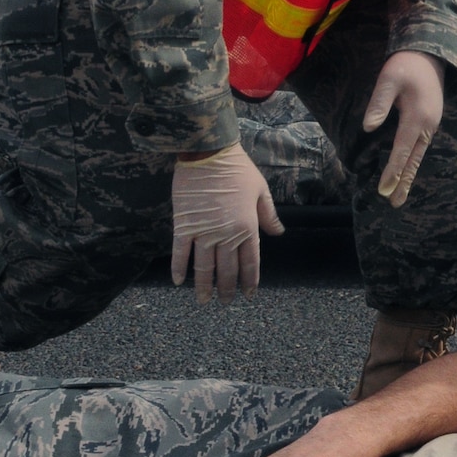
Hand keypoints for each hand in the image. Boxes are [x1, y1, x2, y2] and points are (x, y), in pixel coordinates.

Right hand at [171, 142, 283, 304]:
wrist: (208, 154)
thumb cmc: (238, 169)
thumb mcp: (260, 190)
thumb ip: (268, 215)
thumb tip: (279, 233)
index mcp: (247, 227)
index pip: (250, 262)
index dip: (249, 281)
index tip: (249, 294)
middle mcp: (226, 235)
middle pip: (227, 270)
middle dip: (227, 289)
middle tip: (225, 302)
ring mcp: (203, 232)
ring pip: (203, 267)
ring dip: (204, 286)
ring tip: (204, 301)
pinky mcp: (184, 225)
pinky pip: (180, 253)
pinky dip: (178, 268)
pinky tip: (178, 282)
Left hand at [364, 50, 445, 207]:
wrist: (431, 53)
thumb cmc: (406, 64)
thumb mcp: (388, 79)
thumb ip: (379, 103)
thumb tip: (367, 127)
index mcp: (417, 116)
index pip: (402, 149)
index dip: (393, 170)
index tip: (384, 190)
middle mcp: (428, 124)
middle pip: (414, 159)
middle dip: (404, 181)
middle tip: (395, 203)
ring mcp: (432, 123)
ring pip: (419, 154)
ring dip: (409, 174)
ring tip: (400, 194)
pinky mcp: (430, 120)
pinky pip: (421, 147)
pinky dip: (413, 161)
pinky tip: (407, 169)